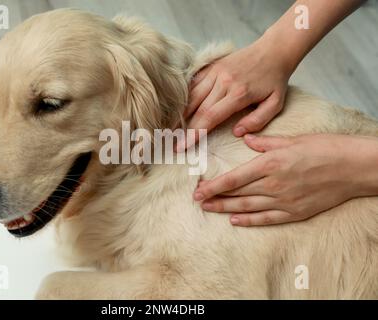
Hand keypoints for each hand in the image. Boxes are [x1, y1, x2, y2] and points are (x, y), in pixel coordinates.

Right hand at [182, 35, 292, 149]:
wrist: (273, 50)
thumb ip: (258, 121)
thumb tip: (237, 133)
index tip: (183, 146)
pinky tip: (179, 110)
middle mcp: (223, 82)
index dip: (194, 133)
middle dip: (184, 129)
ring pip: (191, 96)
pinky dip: (184, 98)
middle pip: (197, 109)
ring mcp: (215, 72)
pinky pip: (193, 84)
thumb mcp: (275, 103)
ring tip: (171, 129)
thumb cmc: (275, 80)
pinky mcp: (211, 67)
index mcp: (238, 94)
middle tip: (173, 143)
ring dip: (180, 114)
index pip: (210, 117)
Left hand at [194, 134, 376, 226]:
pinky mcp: (294, 212)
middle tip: (198, 201)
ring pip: (247, 207)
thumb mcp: (292, 139)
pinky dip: (249, 220)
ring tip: (210, 209)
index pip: (234, 178)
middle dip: (215, 197)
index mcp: (270, 164)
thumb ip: (265, 142)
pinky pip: (267, 219)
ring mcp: (284, 201)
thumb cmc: (324, 148)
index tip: (198, 190)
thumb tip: (246, 138)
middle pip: (237, 194)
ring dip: (226, 209)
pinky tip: (235, 220)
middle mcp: (273, 184)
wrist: (353, 167)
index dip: (213, 186)